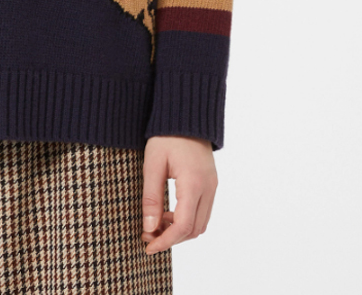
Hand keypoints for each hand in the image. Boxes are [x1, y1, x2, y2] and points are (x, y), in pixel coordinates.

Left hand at [141, 135, 216, 253]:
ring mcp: (212, 186)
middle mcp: (208, 188)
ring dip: (180, 230)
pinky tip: (168, 213)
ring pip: (200, 223)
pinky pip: (202, 211)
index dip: (166, 241)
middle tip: (148, 235)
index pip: (183, 226)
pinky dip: (187, 219)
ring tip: (156, 224)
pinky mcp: (211, 183)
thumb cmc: (166, 136)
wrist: (185, 114)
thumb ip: (151, 197)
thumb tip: (149, 228)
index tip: (148, 246)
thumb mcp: (152, 164)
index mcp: (194, 183)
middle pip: (194, 230)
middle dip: (172, 238)